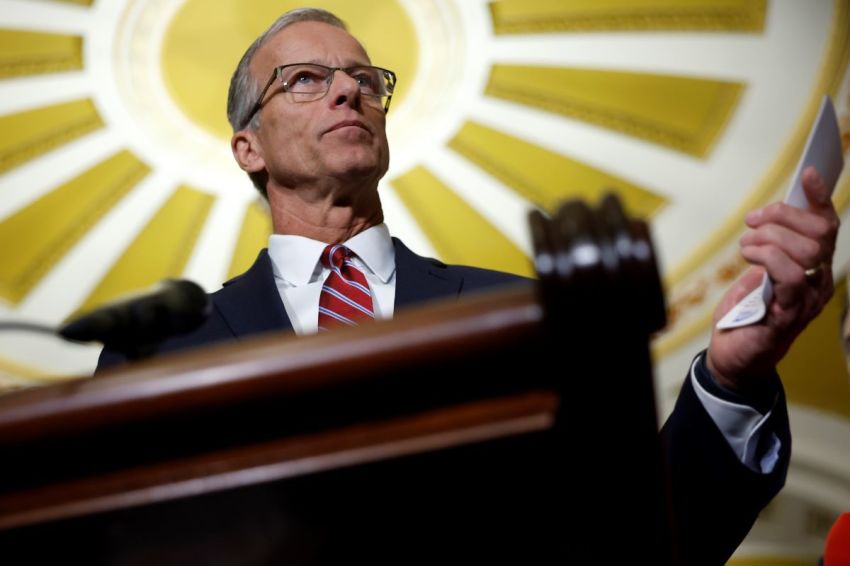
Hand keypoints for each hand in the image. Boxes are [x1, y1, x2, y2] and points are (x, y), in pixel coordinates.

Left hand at [707, 166, 839, 392]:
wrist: (733, 356)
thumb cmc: (745, 313)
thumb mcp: (757, 272)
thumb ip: (770, 247)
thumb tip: (772, 215)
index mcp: (814, 267)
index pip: (827, 225)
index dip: (820, 197)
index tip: (809, 173)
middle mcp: (820, 282)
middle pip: (820, 232)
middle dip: (785, 216)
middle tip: (753, 221)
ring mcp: (809, 299)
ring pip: (807, 250)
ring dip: (771, 238)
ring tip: (746, 245)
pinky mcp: (792, 314)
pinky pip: (790, 275)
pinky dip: (768, 257)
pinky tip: (749, 256)